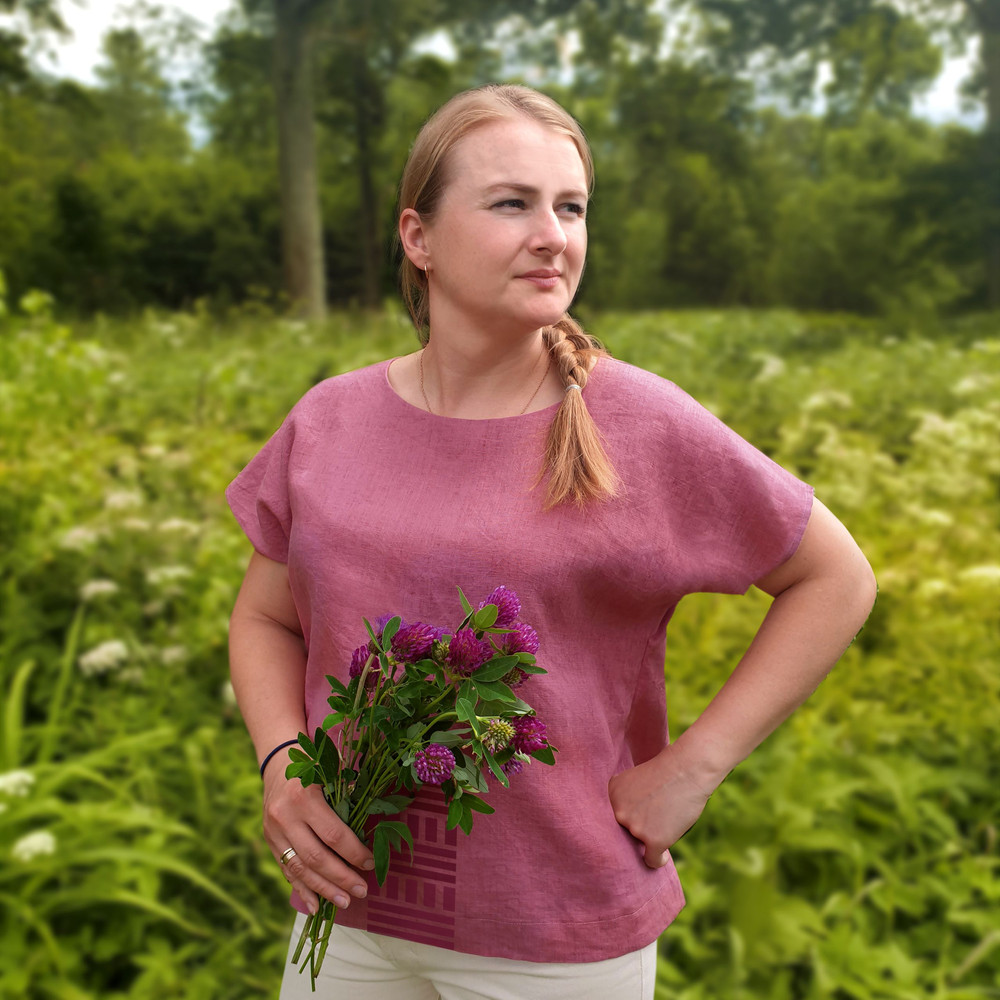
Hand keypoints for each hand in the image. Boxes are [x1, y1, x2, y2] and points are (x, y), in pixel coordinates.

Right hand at [262, 767, 375, 911]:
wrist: (277, 763)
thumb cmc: (314, 765)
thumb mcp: (331, 773)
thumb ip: (348, 796)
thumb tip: (373, 828)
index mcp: (304, 797)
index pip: (333, 834)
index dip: (353, 852)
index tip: (370, 863)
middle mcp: (285, 817)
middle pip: (316, 857)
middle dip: (341, 878)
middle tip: (362, 891)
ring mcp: (274, 832)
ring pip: (300, 869)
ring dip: (324, 889)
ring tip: (345, 903)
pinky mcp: (270, 841)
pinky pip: (287, 870)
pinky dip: (302, 890)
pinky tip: (315, 907)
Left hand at [608, 746, 715, 868]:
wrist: (689, 769)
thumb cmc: (669, 769)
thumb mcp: (638, 777)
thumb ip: (629, 798)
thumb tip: (631, 822)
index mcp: (613, 792)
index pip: (617, 813)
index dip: (631, 813)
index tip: (643, 810)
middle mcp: (619, 811)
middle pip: (626, 830)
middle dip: (640, 825)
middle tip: (656, 816)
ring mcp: (635, 827)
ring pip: (640, 843)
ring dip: (651, 837)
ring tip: (667, 820)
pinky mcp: (653, 840)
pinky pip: (651, 860)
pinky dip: (657, 860)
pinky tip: (663, 857)